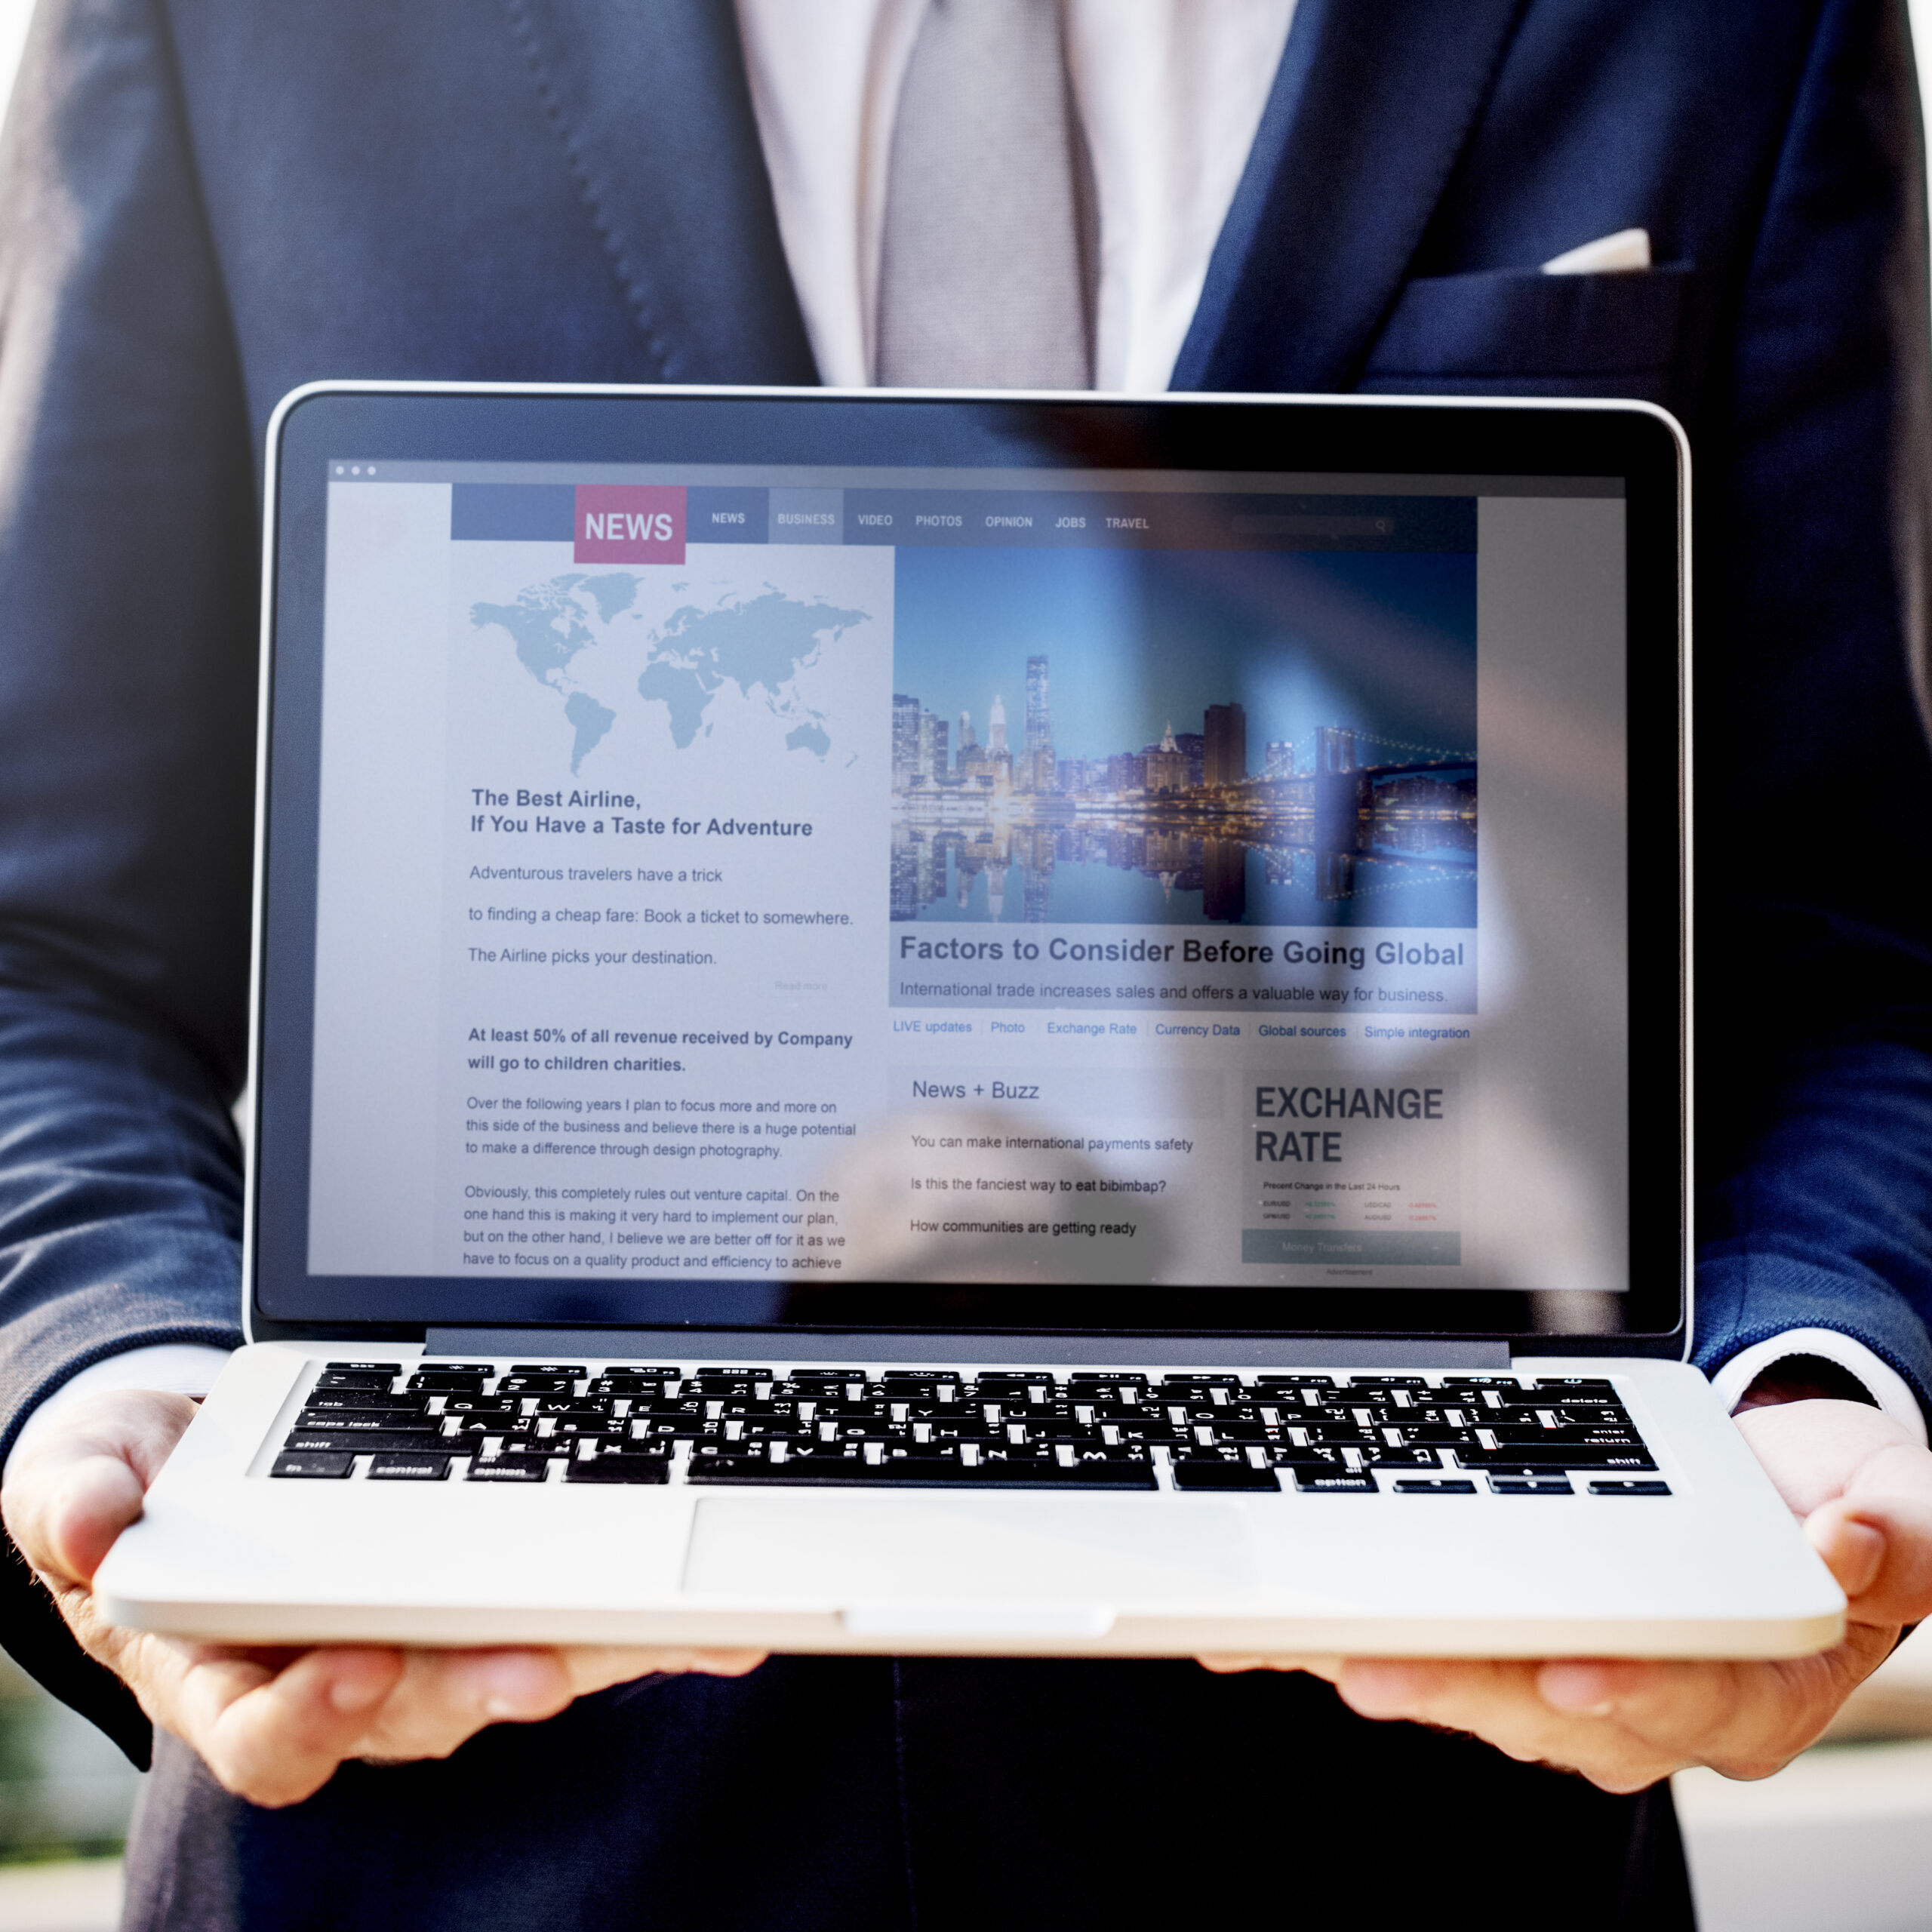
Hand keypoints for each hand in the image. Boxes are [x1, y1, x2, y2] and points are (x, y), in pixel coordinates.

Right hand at [1, 1389, 765, 1806]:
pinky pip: (559, 1614)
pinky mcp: (485, 1599)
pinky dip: (629, 1611)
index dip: (312, 1712)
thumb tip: (82, 1520)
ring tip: (682, 1629)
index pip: (264, 1730)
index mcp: (223, 1667)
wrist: (201, 1449)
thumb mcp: (85, 1470)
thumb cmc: (138, 1477)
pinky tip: (706, 1602)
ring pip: (512, 1665)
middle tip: (543, 1662)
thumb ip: (74, 1493)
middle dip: (485, 1685)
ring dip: (596, 1653)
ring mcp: (418, 1638)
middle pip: (417, 1707)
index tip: (360, 1659)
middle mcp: (333, 1671)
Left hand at [1199, 1396, 1931, 1789]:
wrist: (1779, 1481)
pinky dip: (1365, 1626)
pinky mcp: (1512, 1644)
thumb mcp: (1901, 1502)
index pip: (1692, 1700)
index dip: (1632, 1687)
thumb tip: (1849, 1539)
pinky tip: (1294, 1616)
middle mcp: (1656, 1701)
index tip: (1567, 1668)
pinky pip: (1438, 1644)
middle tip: (1371, 1662)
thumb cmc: (1835, 1501)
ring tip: (1300, 1637)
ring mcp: (1575, 1677)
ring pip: (1474, 1685)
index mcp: (1759, 1683)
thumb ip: (1902, 1530)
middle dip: (1456, 1683)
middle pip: (1549, 1707)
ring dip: (1384, 1660)